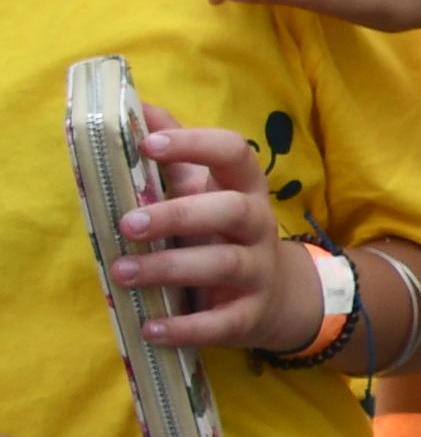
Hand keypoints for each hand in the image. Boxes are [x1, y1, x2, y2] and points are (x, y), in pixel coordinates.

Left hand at [103, 109, 313, 354]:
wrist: (282, 296)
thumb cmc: (225, 234)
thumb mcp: (208, 193)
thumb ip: (177, 156)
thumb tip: (138, 107)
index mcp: (244, 189)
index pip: (233, 154)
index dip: (194, 146)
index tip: (148, 144)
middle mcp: (257, 225)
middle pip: (230, 210)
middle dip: (178, 214)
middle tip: (127, 223)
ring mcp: (257, 271)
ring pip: (223, 264)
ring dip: (170, 268)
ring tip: (122, 274)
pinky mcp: (250, 315)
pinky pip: (222, 322)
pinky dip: (187, 327)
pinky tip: (150, 328)